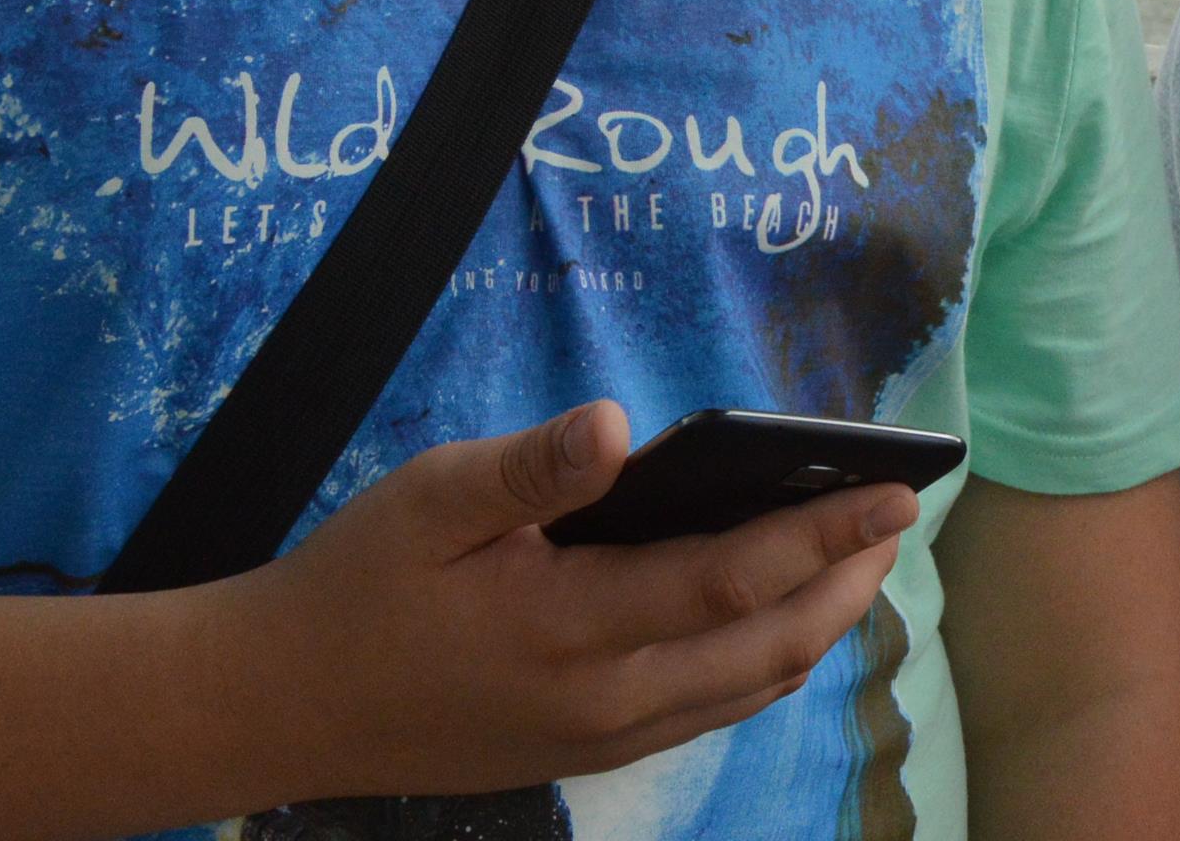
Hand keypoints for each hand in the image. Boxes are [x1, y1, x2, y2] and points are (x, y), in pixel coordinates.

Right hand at [214, 402, 916, 801]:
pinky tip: (774, 615)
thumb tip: (619, 426)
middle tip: (899, 519)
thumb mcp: (427, 502)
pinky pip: (706, 713)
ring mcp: (596, 738)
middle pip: (767, 649)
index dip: (824, 535)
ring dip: (816, 626)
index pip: (732, 581)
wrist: (280, 707)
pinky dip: (763, 664)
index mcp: (568, 626)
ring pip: (747, 692)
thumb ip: (532, 470)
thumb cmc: (355, 587)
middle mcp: (601, 700)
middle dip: (846, 582)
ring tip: (857, 560)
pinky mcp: (582, 753)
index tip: (899, 493)